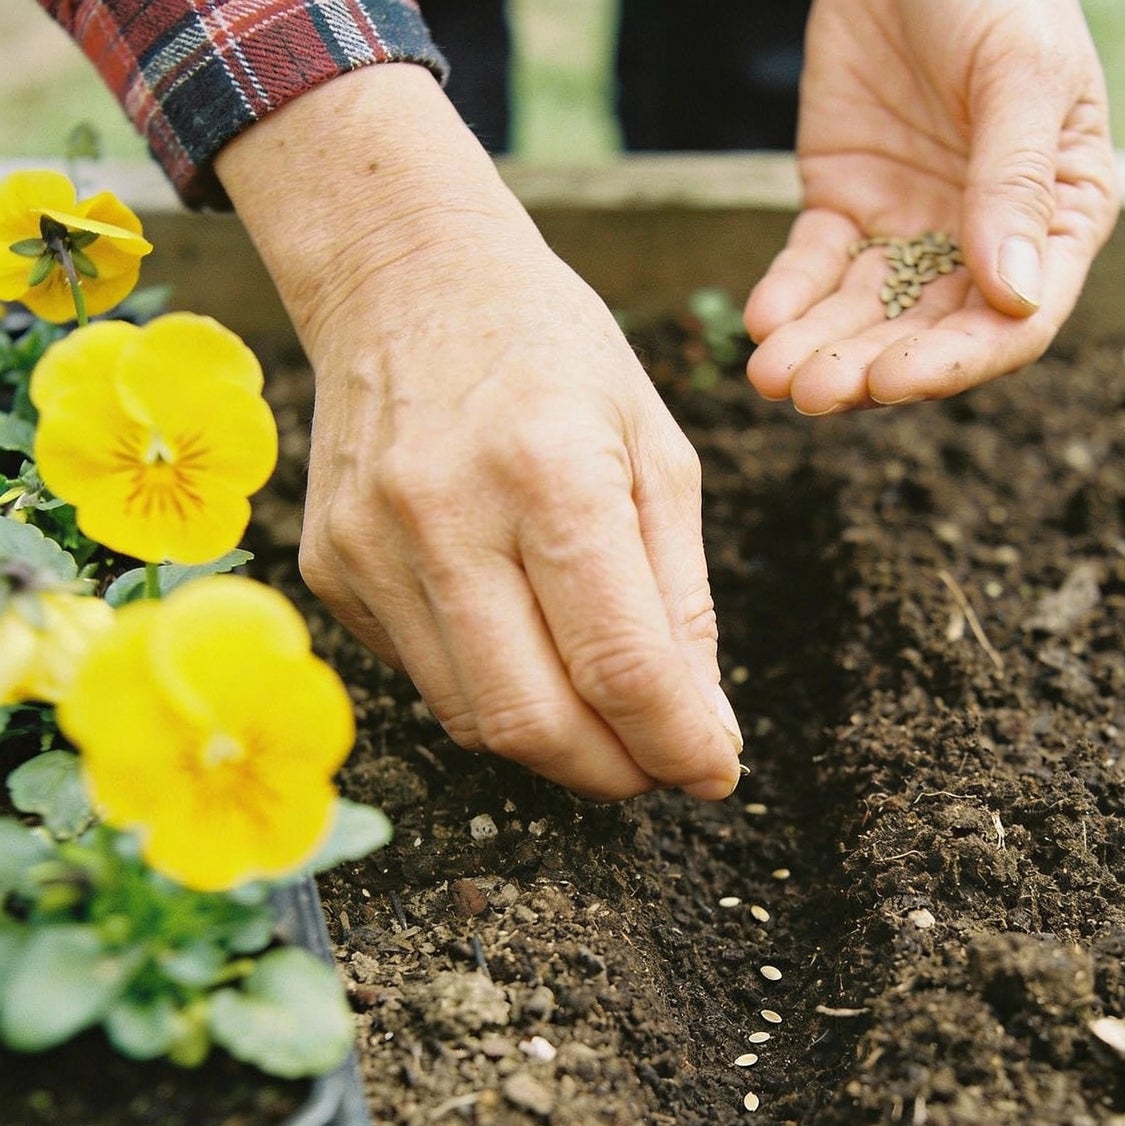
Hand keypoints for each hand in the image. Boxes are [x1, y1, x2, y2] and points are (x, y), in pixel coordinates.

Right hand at [217, 67, 742, 800]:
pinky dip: (495, 696)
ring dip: (558, 751)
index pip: (621, 664)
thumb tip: (704, 727)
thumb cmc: (557, 355)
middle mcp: (444, 515)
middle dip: (616, 773)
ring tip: (610, 726)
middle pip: (534, 720)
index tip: (715, 772)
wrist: (405, 277)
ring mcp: (370, 547)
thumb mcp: (657, 452)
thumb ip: (680, 600)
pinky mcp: (333, 569)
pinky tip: (531, 659)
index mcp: (551, 471)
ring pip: (473, 720)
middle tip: (663, 766)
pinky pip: (428, 680)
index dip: (678, 743)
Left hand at [745, 0, 1118, 413]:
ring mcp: (911, 227)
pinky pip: (814, 267)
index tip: (894, 379)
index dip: (954, 362)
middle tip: (813, 391)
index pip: (1015, 321)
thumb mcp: (1020, 71)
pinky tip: (763, 322)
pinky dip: (788, 298)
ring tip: (772, 374)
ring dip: (820, 348)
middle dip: (869, 367)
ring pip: (865, 313)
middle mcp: (987, 238)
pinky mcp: (846, 205)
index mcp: (1059, 217)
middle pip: (929, 332)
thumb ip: (1017, 181)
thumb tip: (1015, 296)